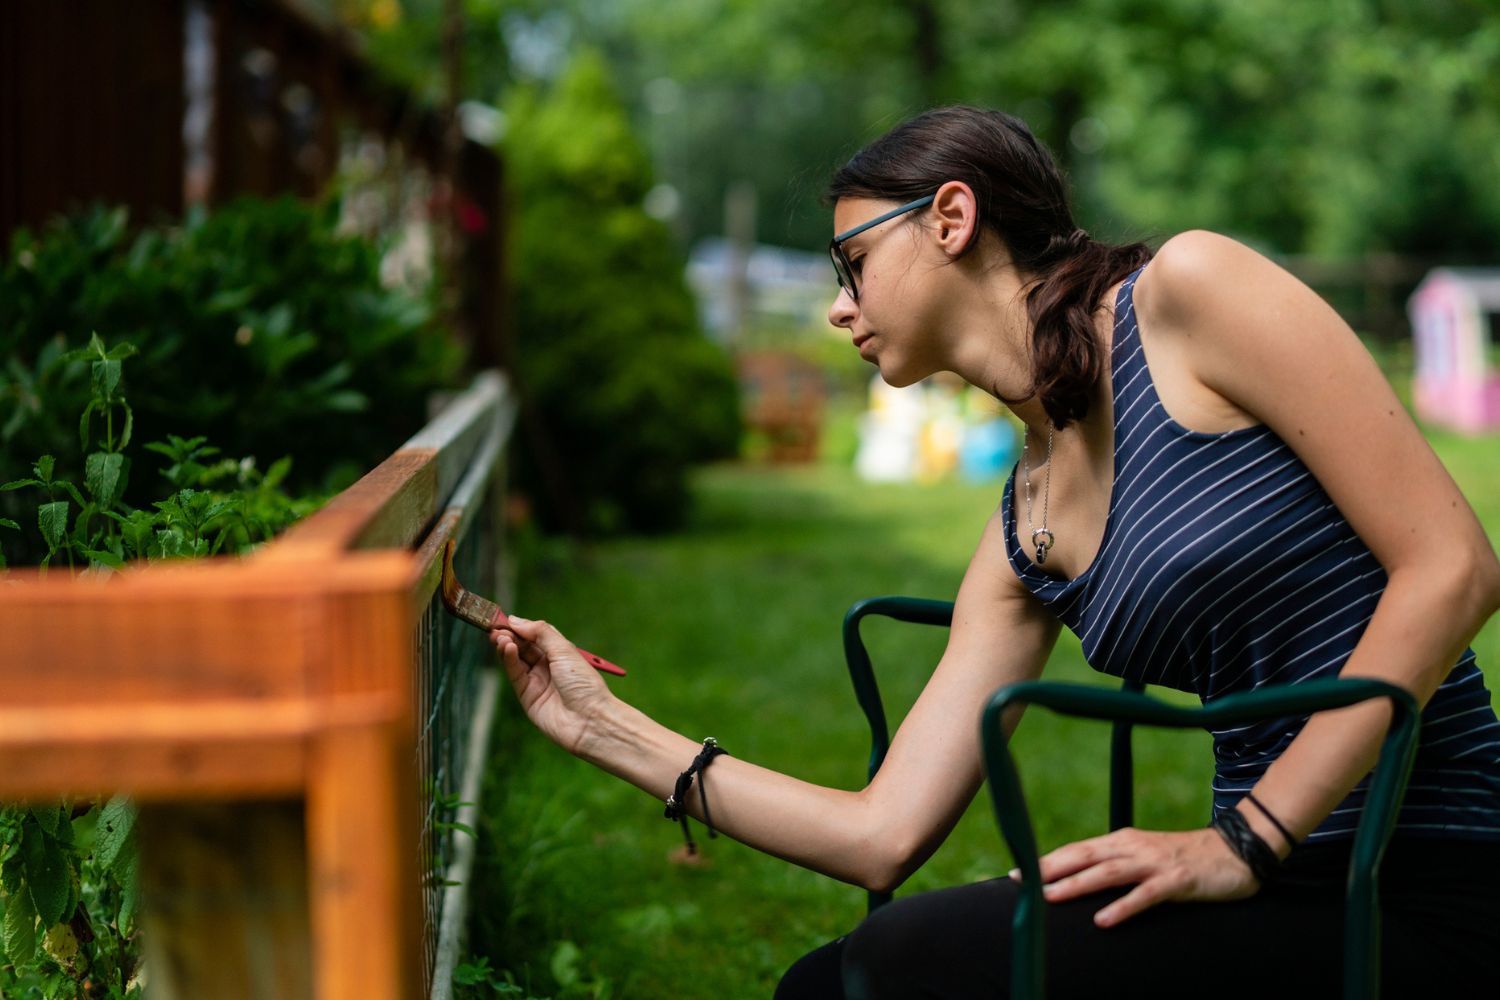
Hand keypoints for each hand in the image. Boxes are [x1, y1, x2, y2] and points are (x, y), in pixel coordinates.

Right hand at [491, 616, 616, 755]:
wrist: (589, 720)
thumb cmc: (584, 684)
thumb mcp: (564, 650)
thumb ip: (541, 633)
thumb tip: (517, 620)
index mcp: (561, 654)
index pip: (536, 636)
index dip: (521, 627)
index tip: (505, 618)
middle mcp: (548, 667)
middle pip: (523, 647)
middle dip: (509, 635)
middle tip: (495, 626)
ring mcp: (537, 682)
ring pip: (516, 660)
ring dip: (507, 646)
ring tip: (499, 636)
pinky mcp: (527, 696)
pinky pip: (515, 674)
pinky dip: (509, 660)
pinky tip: (506, 648)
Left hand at [1014, 825, 1260, 927]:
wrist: (1237, 851)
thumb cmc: (1186, 859)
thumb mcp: (1146, 858)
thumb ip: (1116, 865)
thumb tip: (1082, 877)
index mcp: (1122, 841)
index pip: (1077, 850)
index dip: (1047, 861)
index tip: (1017, 872)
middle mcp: (1133, 847)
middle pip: (1084, 857)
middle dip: (1050, 869)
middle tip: (1020, 882)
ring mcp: (1154, 863)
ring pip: (1107, 873)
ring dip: (1076, 885)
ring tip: (1049, 897)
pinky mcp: (1176, 880)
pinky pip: (1145, 896)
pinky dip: (1122, 907)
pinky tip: (1103, 920)